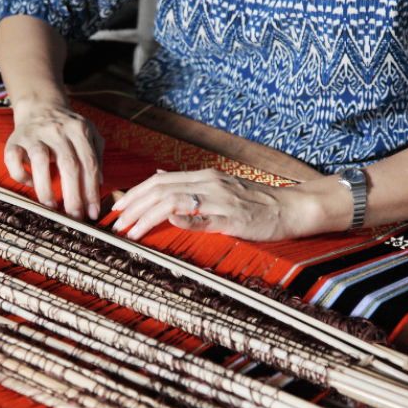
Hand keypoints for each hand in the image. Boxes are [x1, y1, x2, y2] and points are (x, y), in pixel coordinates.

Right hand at [4, 101, 104, 219]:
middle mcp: (57, 130)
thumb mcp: (89, 134)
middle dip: (73, 195)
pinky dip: (20, 175)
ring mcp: (34, 134)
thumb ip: (97, 156)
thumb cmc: (68, 128)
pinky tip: (30, 184)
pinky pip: (13, 159)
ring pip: (40, 160)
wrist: (40, 106)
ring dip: (46, 187)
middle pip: (68, 164)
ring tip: (52, 208)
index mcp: (79, 129)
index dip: (92, 191)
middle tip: (75, 217)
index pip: (89, 163)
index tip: (93, 213)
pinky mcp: (14, 140)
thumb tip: (100, 183)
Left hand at [111, 169, 331, 241]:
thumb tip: (159, 175)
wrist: (291, 208)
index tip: (117, 207)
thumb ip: (189, 182)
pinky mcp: (233, 219)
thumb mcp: (219, 185)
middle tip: (116, 223)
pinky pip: (206, 218)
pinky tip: (169, 222)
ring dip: (149, 217)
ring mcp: (221, 201)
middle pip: (161, 189)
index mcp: (204, 177)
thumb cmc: (255, 201)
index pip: (160, 181)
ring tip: (132, 232)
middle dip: (134, 206)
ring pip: (176, 202)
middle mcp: (210, 184)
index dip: (135, 193)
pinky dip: (186, 219)